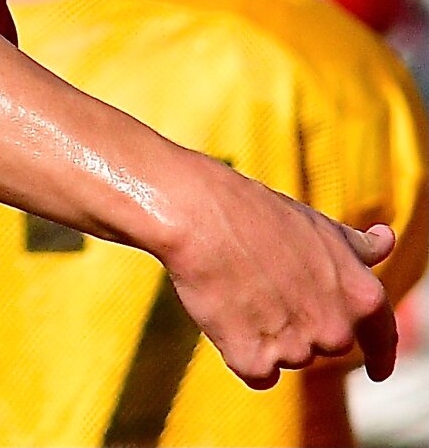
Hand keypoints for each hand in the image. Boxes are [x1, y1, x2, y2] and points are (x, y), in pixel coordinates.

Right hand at [157, 154, 396, 387]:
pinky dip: (241, 352)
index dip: (381, 356)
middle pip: (326, 346)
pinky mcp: (255, 362)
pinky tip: (227, 315)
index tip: (378, 370)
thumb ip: (357, 246)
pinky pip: (257, 373)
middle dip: (302, 325)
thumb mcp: (318, 225)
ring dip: (267, 336)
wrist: (199, 214)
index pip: (382, 339)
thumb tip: (386, 240)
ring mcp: (297, 349)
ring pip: (287, 358)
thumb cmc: (257, 213)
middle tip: (268, 286)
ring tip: (240, 290)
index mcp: (362, 296)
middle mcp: (337, 329)